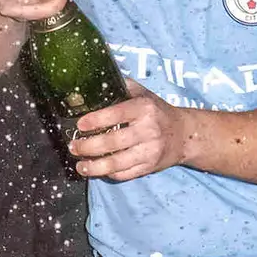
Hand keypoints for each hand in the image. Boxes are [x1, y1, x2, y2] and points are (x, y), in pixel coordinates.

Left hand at [69, 91, 188, 182]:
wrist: (184, 135)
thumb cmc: (158, 112)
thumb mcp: (144, 94)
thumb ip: (123, 87)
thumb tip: (96, 82)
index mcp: (144, 108)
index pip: (116, 114)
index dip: (95, 121)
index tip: (80, 125)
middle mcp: (148, 130)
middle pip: (112, 142)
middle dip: (87, 146)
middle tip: (73, 146)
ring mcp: (149, 151)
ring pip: (116, 163)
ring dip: (94, 167)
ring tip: (80, 165)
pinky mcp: (149, 167)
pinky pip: (125, 174)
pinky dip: (108, 174)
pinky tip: (96, 170)